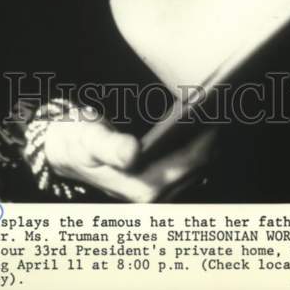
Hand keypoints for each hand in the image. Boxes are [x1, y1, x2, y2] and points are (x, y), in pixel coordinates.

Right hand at [43, 107, 215, 202]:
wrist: (67, 152)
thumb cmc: (78, 142)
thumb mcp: (88, 140)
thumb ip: (109, 146)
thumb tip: (132, 153)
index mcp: (146, 189)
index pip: (193, 162)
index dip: (209, 134)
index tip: (218, 103)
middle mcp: (160, 196)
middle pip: (203, 163)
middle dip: (213, 130)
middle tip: (222, 92)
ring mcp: (164, 191)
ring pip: (203, 163)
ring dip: (210, 135)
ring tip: (217, 101)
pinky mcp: (165, 182)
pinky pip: (195, 162)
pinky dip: (202, 140)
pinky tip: (202, 115)